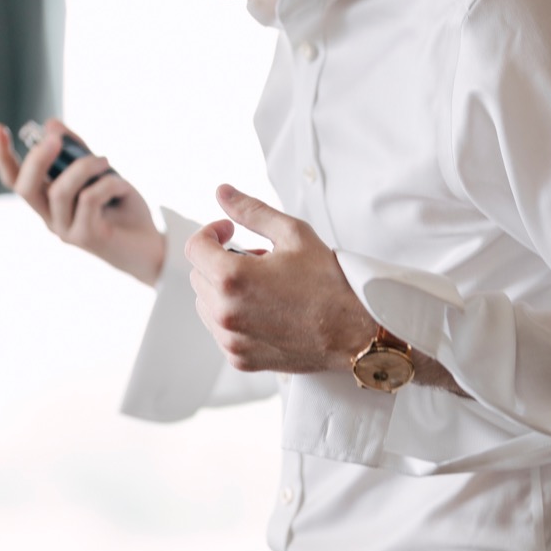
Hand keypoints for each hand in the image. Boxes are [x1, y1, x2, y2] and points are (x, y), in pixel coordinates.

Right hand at [0, 121, 165, 286]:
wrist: (151, 246)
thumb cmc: (122, 208)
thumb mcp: (100, 172)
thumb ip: (76, 150)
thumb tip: (51, 125)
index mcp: (48, 201)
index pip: (14, 180)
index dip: (1, 156)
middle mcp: (51, 218)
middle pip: (25, 188)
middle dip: (36, 159)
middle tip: (56, 140)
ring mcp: (66, 230)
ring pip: (60, 190)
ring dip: (84, 166)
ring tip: (105, 160)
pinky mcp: (86, 237)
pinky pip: (89, 199)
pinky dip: (108, 182)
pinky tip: (122, 186)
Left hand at [185, 186, 372, 373]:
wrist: (356, 332)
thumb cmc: (330, 283)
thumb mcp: (293, 234)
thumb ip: (251, 211)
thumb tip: (223, 192)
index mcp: (232, 278)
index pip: (195, 248)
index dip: (211, 232)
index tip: (230, 232)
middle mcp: (225, 312)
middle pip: (198, 276)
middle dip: (220, 261)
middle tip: (258, 260)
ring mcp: (231, 339)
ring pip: (206, 305)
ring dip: (224, 290)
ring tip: (263, 286)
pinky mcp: (240, 358)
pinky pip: (220, 330)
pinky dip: (234, 316)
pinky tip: (265, 310)